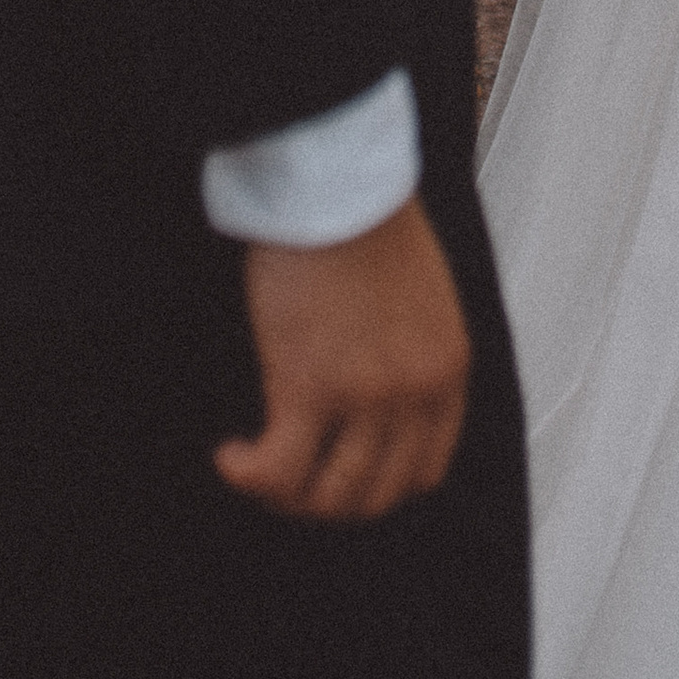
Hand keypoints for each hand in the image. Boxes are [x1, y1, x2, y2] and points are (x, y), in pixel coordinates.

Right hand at [216, 197, 470, 523]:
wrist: (339, 178)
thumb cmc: (369, 218)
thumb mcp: (424, 294)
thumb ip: (413, 350)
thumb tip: (377, 393)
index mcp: (447, 368)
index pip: (424, 470)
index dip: (377, 486)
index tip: (340, 475)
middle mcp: (414, 392)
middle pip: (374, 494)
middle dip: (328, 500)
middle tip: (290, 478)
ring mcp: (364, 396)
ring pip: (326, 495)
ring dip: (287, 495)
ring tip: (259, 468)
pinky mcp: (308, 387)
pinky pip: (278, 470)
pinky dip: (250, 475)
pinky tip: (232, 456)